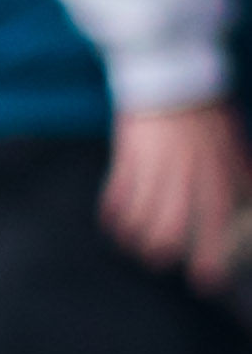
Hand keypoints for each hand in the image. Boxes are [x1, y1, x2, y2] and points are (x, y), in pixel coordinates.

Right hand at [101, 100, 248, 282]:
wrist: (171, 71)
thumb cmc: (208, 108)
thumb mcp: (234, 143)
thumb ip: (239, 175)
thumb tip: (246, 203)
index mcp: (219, 171)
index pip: (218, 225)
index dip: (212, 259)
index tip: (205, 282)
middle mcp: (188, 174)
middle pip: (173, 231)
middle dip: (165, 255)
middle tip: (162, 263)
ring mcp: (156, 166)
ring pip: (141, 220)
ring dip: (136, 239)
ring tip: (136, 245)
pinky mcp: (128, 156)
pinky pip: (116, 196)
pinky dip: (113, 215)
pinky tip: (115, 221)